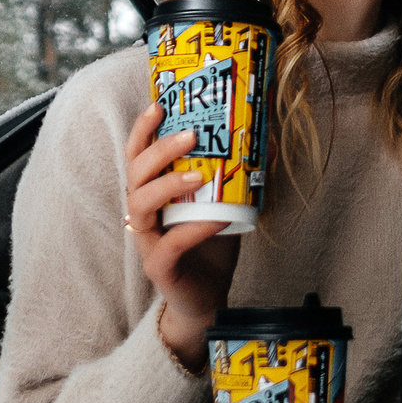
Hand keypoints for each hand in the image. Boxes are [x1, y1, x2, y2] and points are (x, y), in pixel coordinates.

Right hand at [124, 102, 240, 371]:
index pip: (137, 154)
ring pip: (141, 205)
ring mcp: (147, 241)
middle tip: (191, 135)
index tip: (158, 104)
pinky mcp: (159, 266)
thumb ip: (237, 176)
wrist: (208, 298)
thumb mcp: (227, 204)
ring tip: (199, 175)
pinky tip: (218, 219)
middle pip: (135, 173)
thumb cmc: (210, 246)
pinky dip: (194, 230)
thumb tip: (266, 142)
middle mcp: (142, 213)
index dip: (143, 130)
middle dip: (159, 150)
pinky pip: (170, 244)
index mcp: (152, 192)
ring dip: (168, 185)